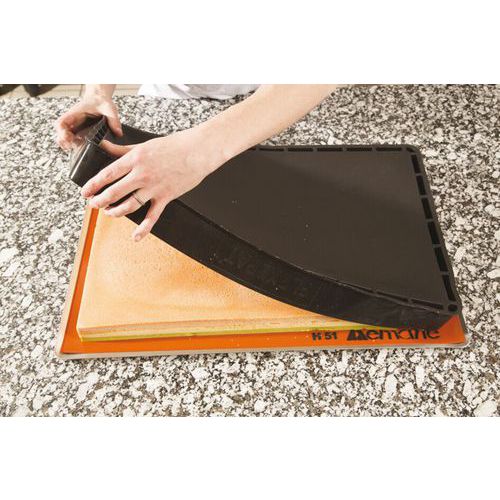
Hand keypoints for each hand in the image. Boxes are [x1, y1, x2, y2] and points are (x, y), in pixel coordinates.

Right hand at [55, 91, 121, 148]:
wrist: (100, 98)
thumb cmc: (101, 101)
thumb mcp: (109, 108)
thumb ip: (114, 120)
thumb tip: (118, 133)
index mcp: (75, 114)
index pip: (61, 123)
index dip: (61, 132)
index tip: (68, 138)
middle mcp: (72, 120)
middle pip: (60, 133)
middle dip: (64, 141)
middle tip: (73, 147)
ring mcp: (74, 126)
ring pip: (64, 137)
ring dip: (68, 143)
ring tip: (78, 148)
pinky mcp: (79, 130)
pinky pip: (72, 138)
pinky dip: (74, 143)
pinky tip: (82, 147)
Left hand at [81, 127, 223, 240]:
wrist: (198, 151)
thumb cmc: (174, 146)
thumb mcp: (144, 144)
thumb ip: (122, 149)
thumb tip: (103, 147)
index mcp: (135, 159)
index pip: (107, 174)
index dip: (93, 185)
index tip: (85, 191)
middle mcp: (142, 175)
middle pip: (114, 192)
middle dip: (100, 201)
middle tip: (93, 204)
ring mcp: (154, 188)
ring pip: (129, 205)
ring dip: (115, 212)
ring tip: (109, 213)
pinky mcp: (166, 197)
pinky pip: (153, 216)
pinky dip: (144, 228)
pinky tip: (136, 236)